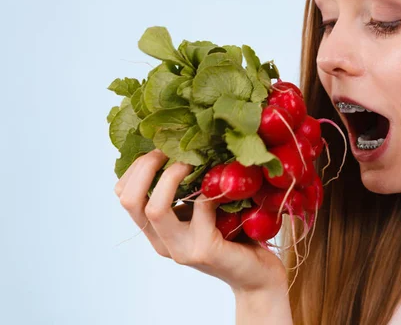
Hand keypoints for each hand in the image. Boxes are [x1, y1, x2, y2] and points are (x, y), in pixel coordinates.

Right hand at [114, 149, 288, 293]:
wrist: (257, 275)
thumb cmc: (234, 236)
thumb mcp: (204, 209)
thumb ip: (189, 190)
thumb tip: (184, 143)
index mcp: (156, 231)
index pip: (124, 194)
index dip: (137, 166)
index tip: (162, 148)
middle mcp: (162, 242)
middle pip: (129, 199)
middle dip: (146, 165)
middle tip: (170, 150)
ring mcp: (181, 249)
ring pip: (155, 208)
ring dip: (172, 176)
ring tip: (192, 160)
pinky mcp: (205, 250)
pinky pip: (201, 209)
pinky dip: (211, 189)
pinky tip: (227, 184)